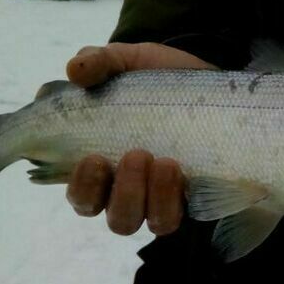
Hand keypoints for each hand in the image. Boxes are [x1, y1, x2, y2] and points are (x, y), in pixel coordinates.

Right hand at [65, 42, 215, 235]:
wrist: (208, 80)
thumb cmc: (155, 77)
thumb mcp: (127, 60)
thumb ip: (99, 61)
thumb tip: (75, 70)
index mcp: (101, 166)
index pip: (81, 194)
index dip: (82, 186)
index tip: (91, 158)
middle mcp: (128, 190)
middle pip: (116, 217)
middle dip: (122, 192)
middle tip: (135, 154)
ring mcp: (160, 196)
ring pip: (147, 222)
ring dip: (151, 198)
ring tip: (164, 161)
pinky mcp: (191, 197)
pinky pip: (176, 216)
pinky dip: (174, 198)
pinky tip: (181, 171)